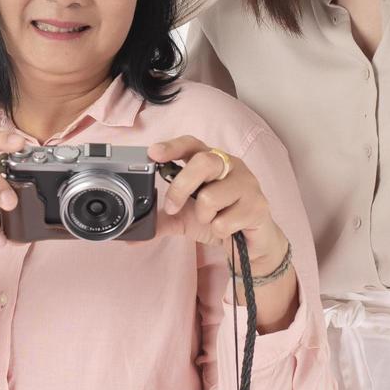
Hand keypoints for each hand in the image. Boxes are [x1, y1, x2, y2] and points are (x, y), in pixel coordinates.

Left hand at [146, 136, 287, 265]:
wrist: (251, 245)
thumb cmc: (220, 220)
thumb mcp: (186, 219)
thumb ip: (162, 220)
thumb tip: (132, 235)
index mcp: (211, 162)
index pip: (191, 145)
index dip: (172, 147)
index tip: (153, 153)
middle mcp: (230, 166)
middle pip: (202, 162)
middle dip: (181, 187)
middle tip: (172, 207)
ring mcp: (247, 183)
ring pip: (211, 197)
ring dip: (204, 217)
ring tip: (214, 220)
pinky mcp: (258, 205)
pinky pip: (225, 221)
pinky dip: (220, 231)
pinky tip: (229, 229)